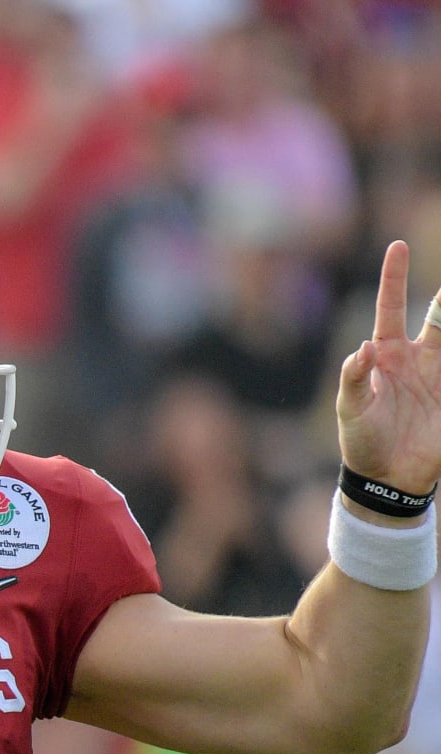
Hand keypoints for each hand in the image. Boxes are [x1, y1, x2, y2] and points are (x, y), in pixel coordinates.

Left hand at [337, 240, 440, 494]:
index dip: (394, 278)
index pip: (390, 307)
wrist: (386, 478)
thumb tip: (361, 348)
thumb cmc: (361, 441)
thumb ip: (353, 378)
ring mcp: (440, 375)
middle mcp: (417, 357)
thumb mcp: (350, 410)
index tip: (398, 246)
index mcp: (386, 354)